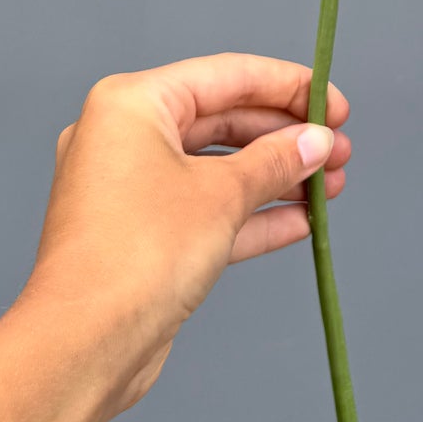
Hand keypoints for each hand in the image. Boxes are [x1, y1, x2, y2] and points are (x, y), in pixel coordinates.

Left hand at [22, 53, 350, 414]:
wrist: (84, 345)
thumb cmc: (139, 253)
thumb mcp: (222, 195)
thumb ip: (274, 162)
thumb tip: (316, 141)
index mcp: (132, 103)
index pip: (226, 76)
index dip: (288, 87)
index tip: (335, 105)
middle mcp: (124, 137)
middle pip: (223, 121)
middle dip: (286, 138)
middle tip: (338, 151)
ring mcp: (130, 189)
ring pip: (217, 170)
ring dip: (276, 178)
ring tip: (332, 187)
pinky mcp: (140, 236)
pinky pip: (205, 211)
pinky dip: (251, 214)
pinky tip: (301, 221)